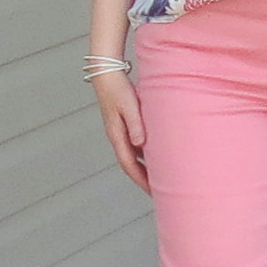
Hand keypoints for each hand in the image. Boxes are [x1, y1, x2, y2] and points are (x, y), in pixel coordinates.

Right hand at [93, 72, 149, 191]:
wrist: (106, 74)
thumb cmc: (118, 89)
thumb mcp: (129, 106)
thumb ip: (135, 125)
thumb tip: (139, 144)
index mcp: (117, 136)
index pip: (129, 165)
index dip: (141, 180)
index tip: (154, 192)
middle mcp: (117, 137)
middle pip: (130, 165)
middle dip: (143, 179)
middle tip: (159, 191)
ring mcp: (119, 131)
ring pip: (132, 156)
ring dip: (143, 167)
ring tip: (159, 176)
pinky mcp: (123, 124)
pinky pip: (134, 145)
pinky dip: (143, 154)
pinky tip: (155, 154)